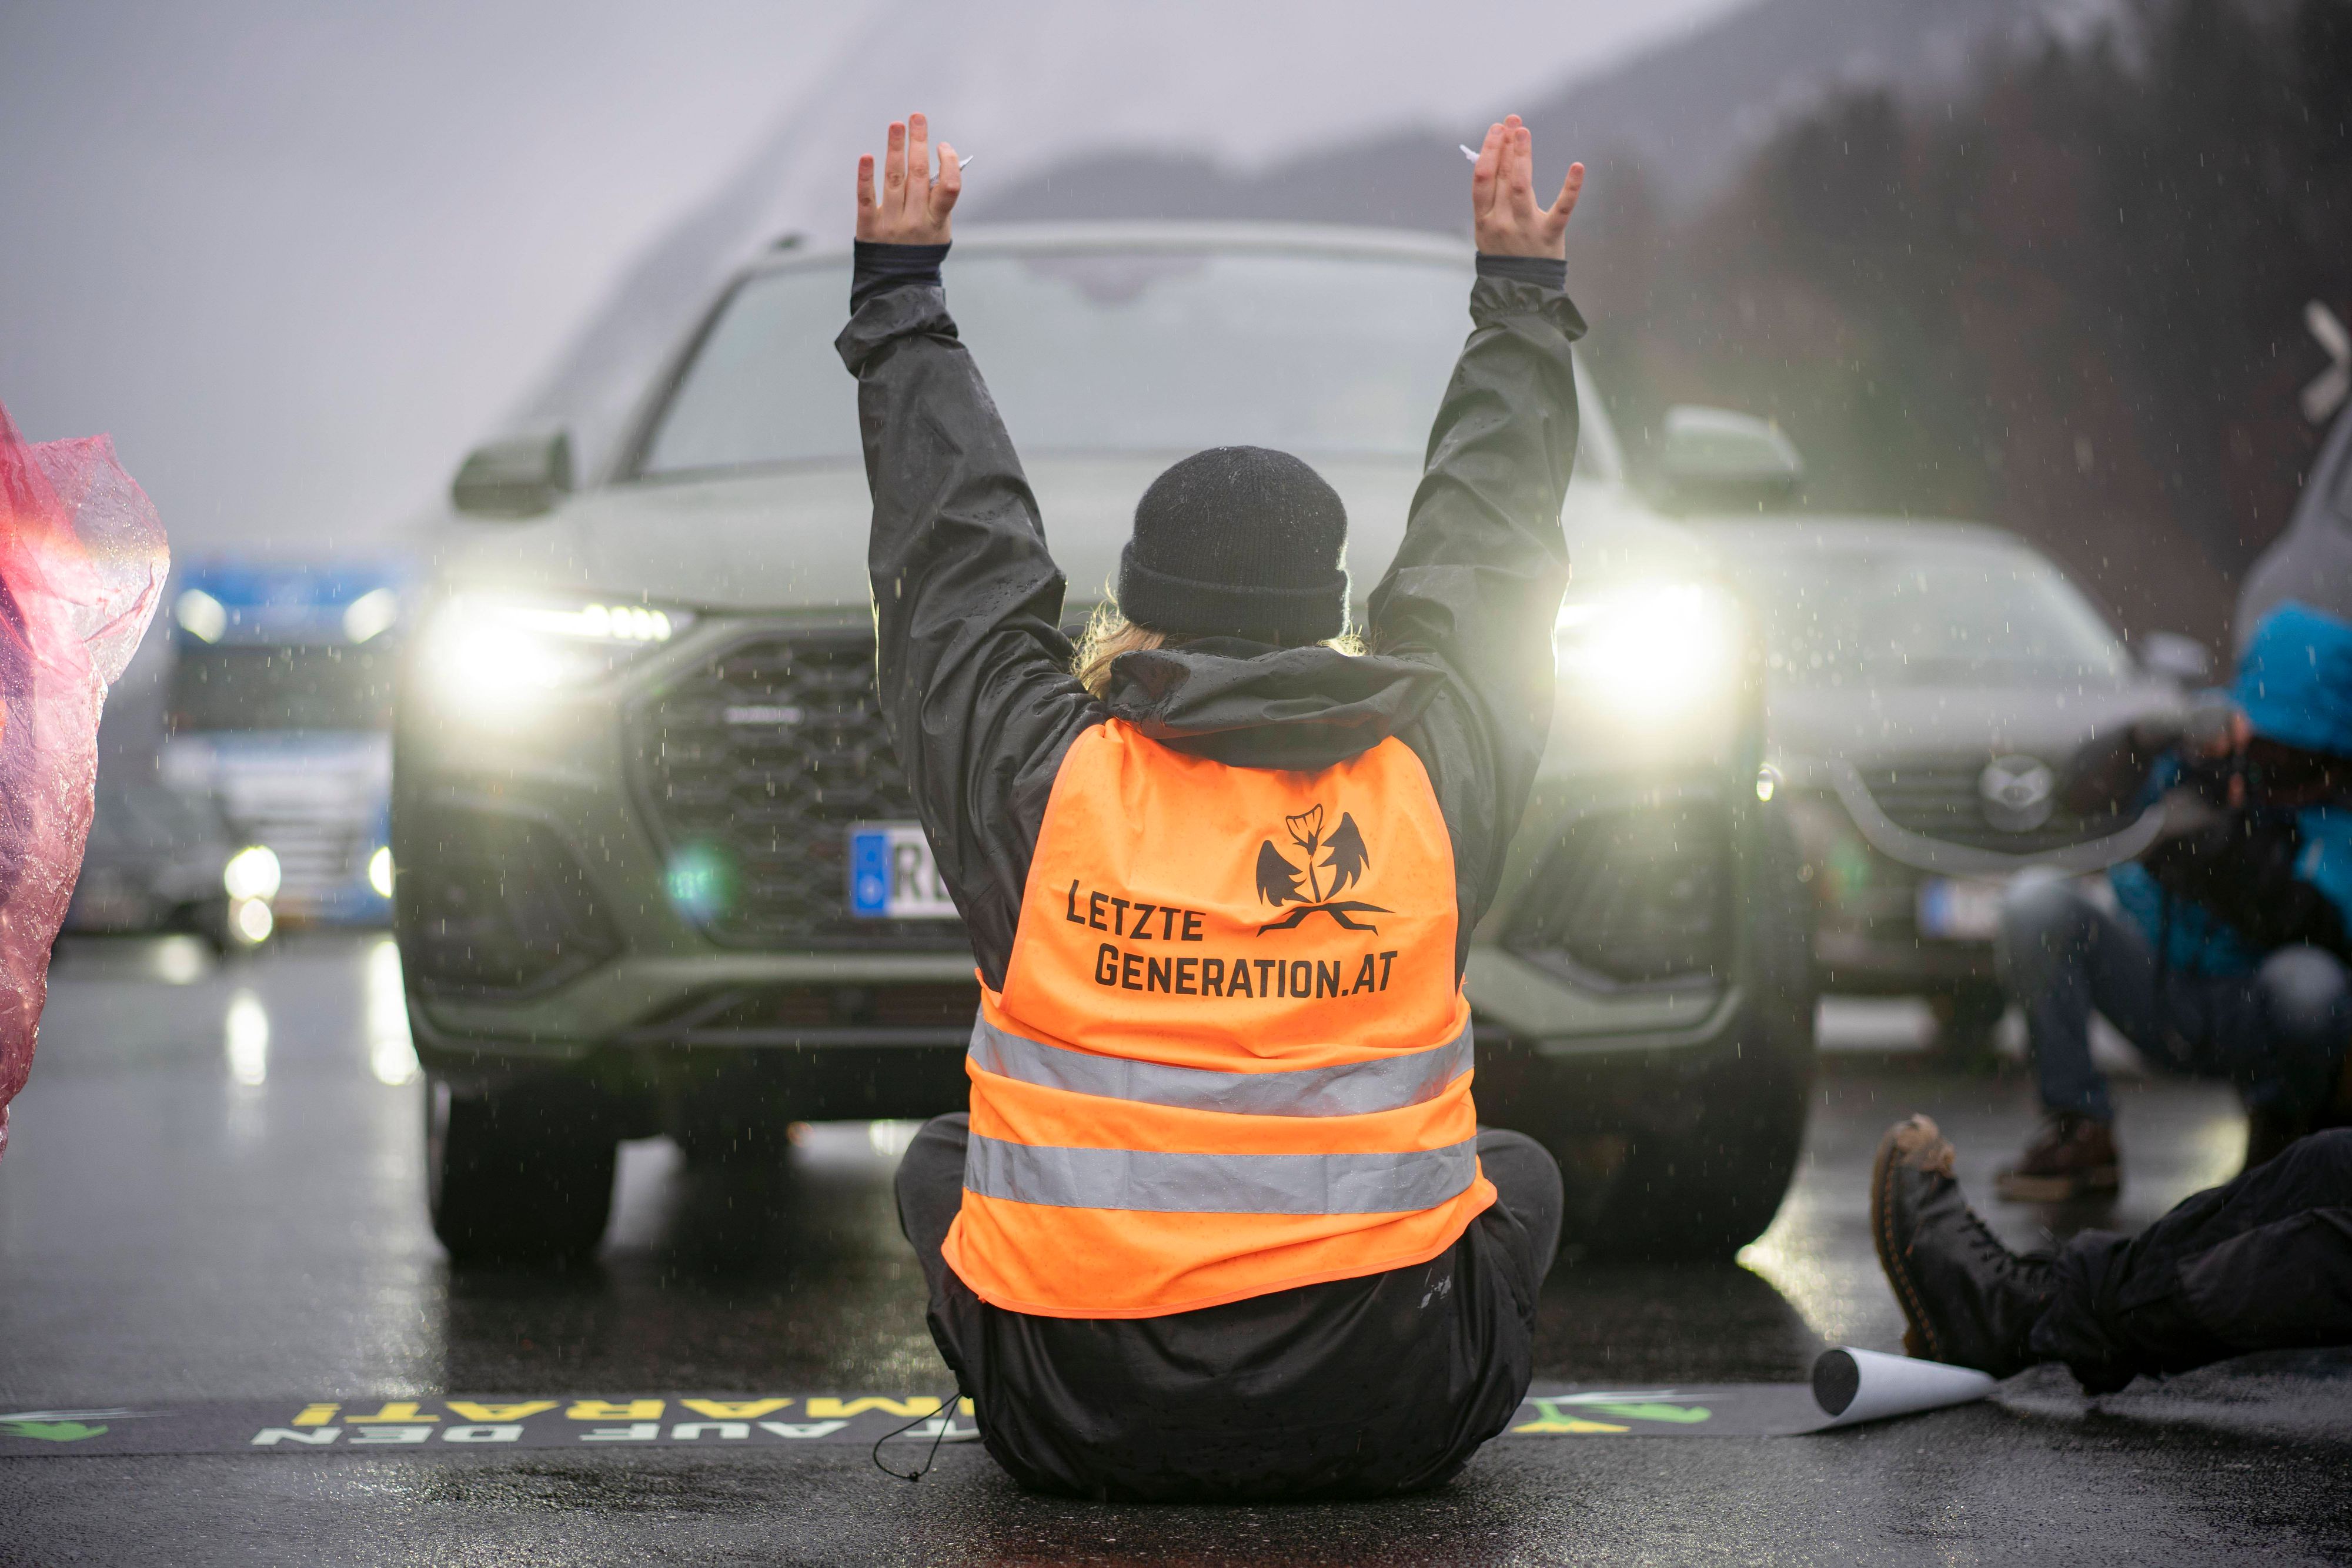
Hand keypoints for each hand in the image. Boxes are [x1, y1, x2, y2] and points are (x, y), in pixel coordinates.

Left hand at [857, 112, 961, 244]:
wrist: (898, 282)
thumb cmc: (922, 246)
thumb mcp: (939, 228)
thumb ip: (937, 199)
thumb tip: (932, 161)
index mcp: (937, 221)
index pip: (949, 188)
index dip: (948, 163)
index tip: (943, 146)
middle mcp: (915, 222)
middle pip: (918, 175)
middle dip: (918, 142)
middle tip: (917, 117)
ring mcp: (891, 225)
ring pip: (894, 180)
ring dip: (895, 149)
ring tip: (896, 126)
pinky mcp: (868, 228)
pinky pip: (866, 199)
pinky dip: (866, 177)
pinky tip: (867, 156)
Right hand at [1470, 114, 1581, 258]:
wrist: (1520, 292)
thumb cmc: (1506, 253)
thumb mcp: (1489, 228)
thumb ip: (1493, 197)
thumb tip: (1496, 155)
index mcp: (1483, 220)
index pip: (1482, 178)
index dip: (1489, 151)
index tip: (1498, 129)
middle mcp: (1501, 223)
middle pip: (1501, 177)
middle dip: (1506, 145)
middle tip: (1513, 121)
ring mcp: (1525, 229)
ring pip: (1521, 186)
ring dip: (1522, 156)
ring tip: (1524, 132)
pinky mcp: (1550, 236)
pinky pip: (1562, 209)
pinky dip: (1571, 188)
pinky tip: (1578, 166)